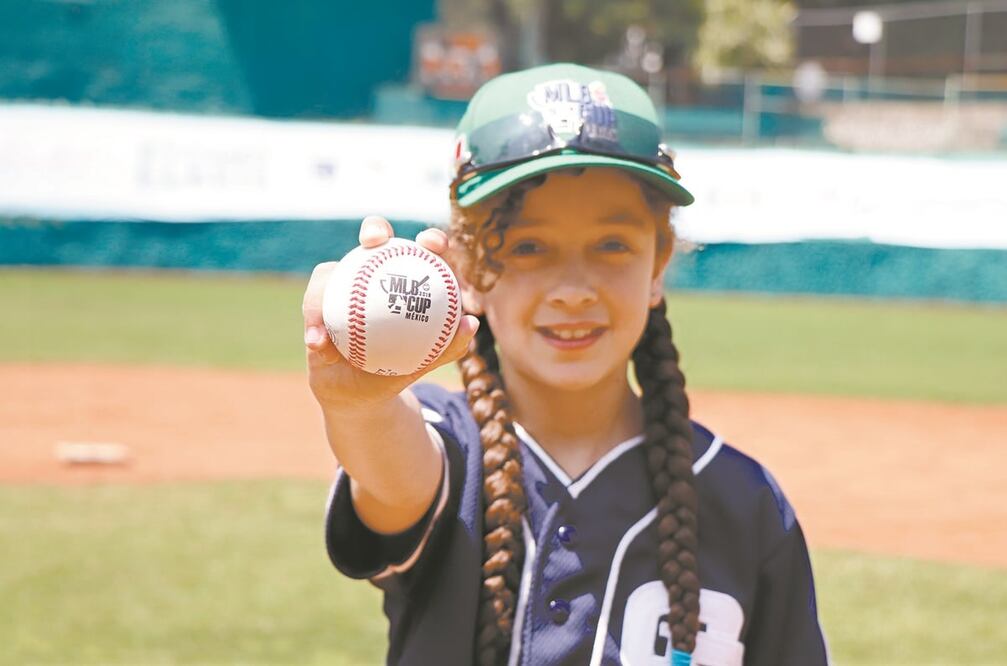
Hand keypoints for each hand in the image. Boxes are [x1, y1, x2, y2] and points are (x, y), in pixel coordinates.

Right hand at [302, 215, 479, 412]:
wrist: (360, 391)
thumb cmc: (396, 370)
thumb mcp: (424, 363)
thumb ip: (448, 346)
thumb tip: (471, 323)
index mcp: (403, 280)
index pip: (420, 251)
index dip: (429, 239)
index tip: (433, 245)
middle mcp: (370, 275)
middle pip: (372, 238)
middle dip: (375, 228)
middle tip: (375, 241)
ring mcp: (340, 286)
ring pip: (331, 271)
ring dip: (329, 285)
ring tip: (337, 301)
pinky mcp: (316, 303)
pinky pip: (313, 306)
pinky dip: (314, 325)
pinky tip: (318, 343)